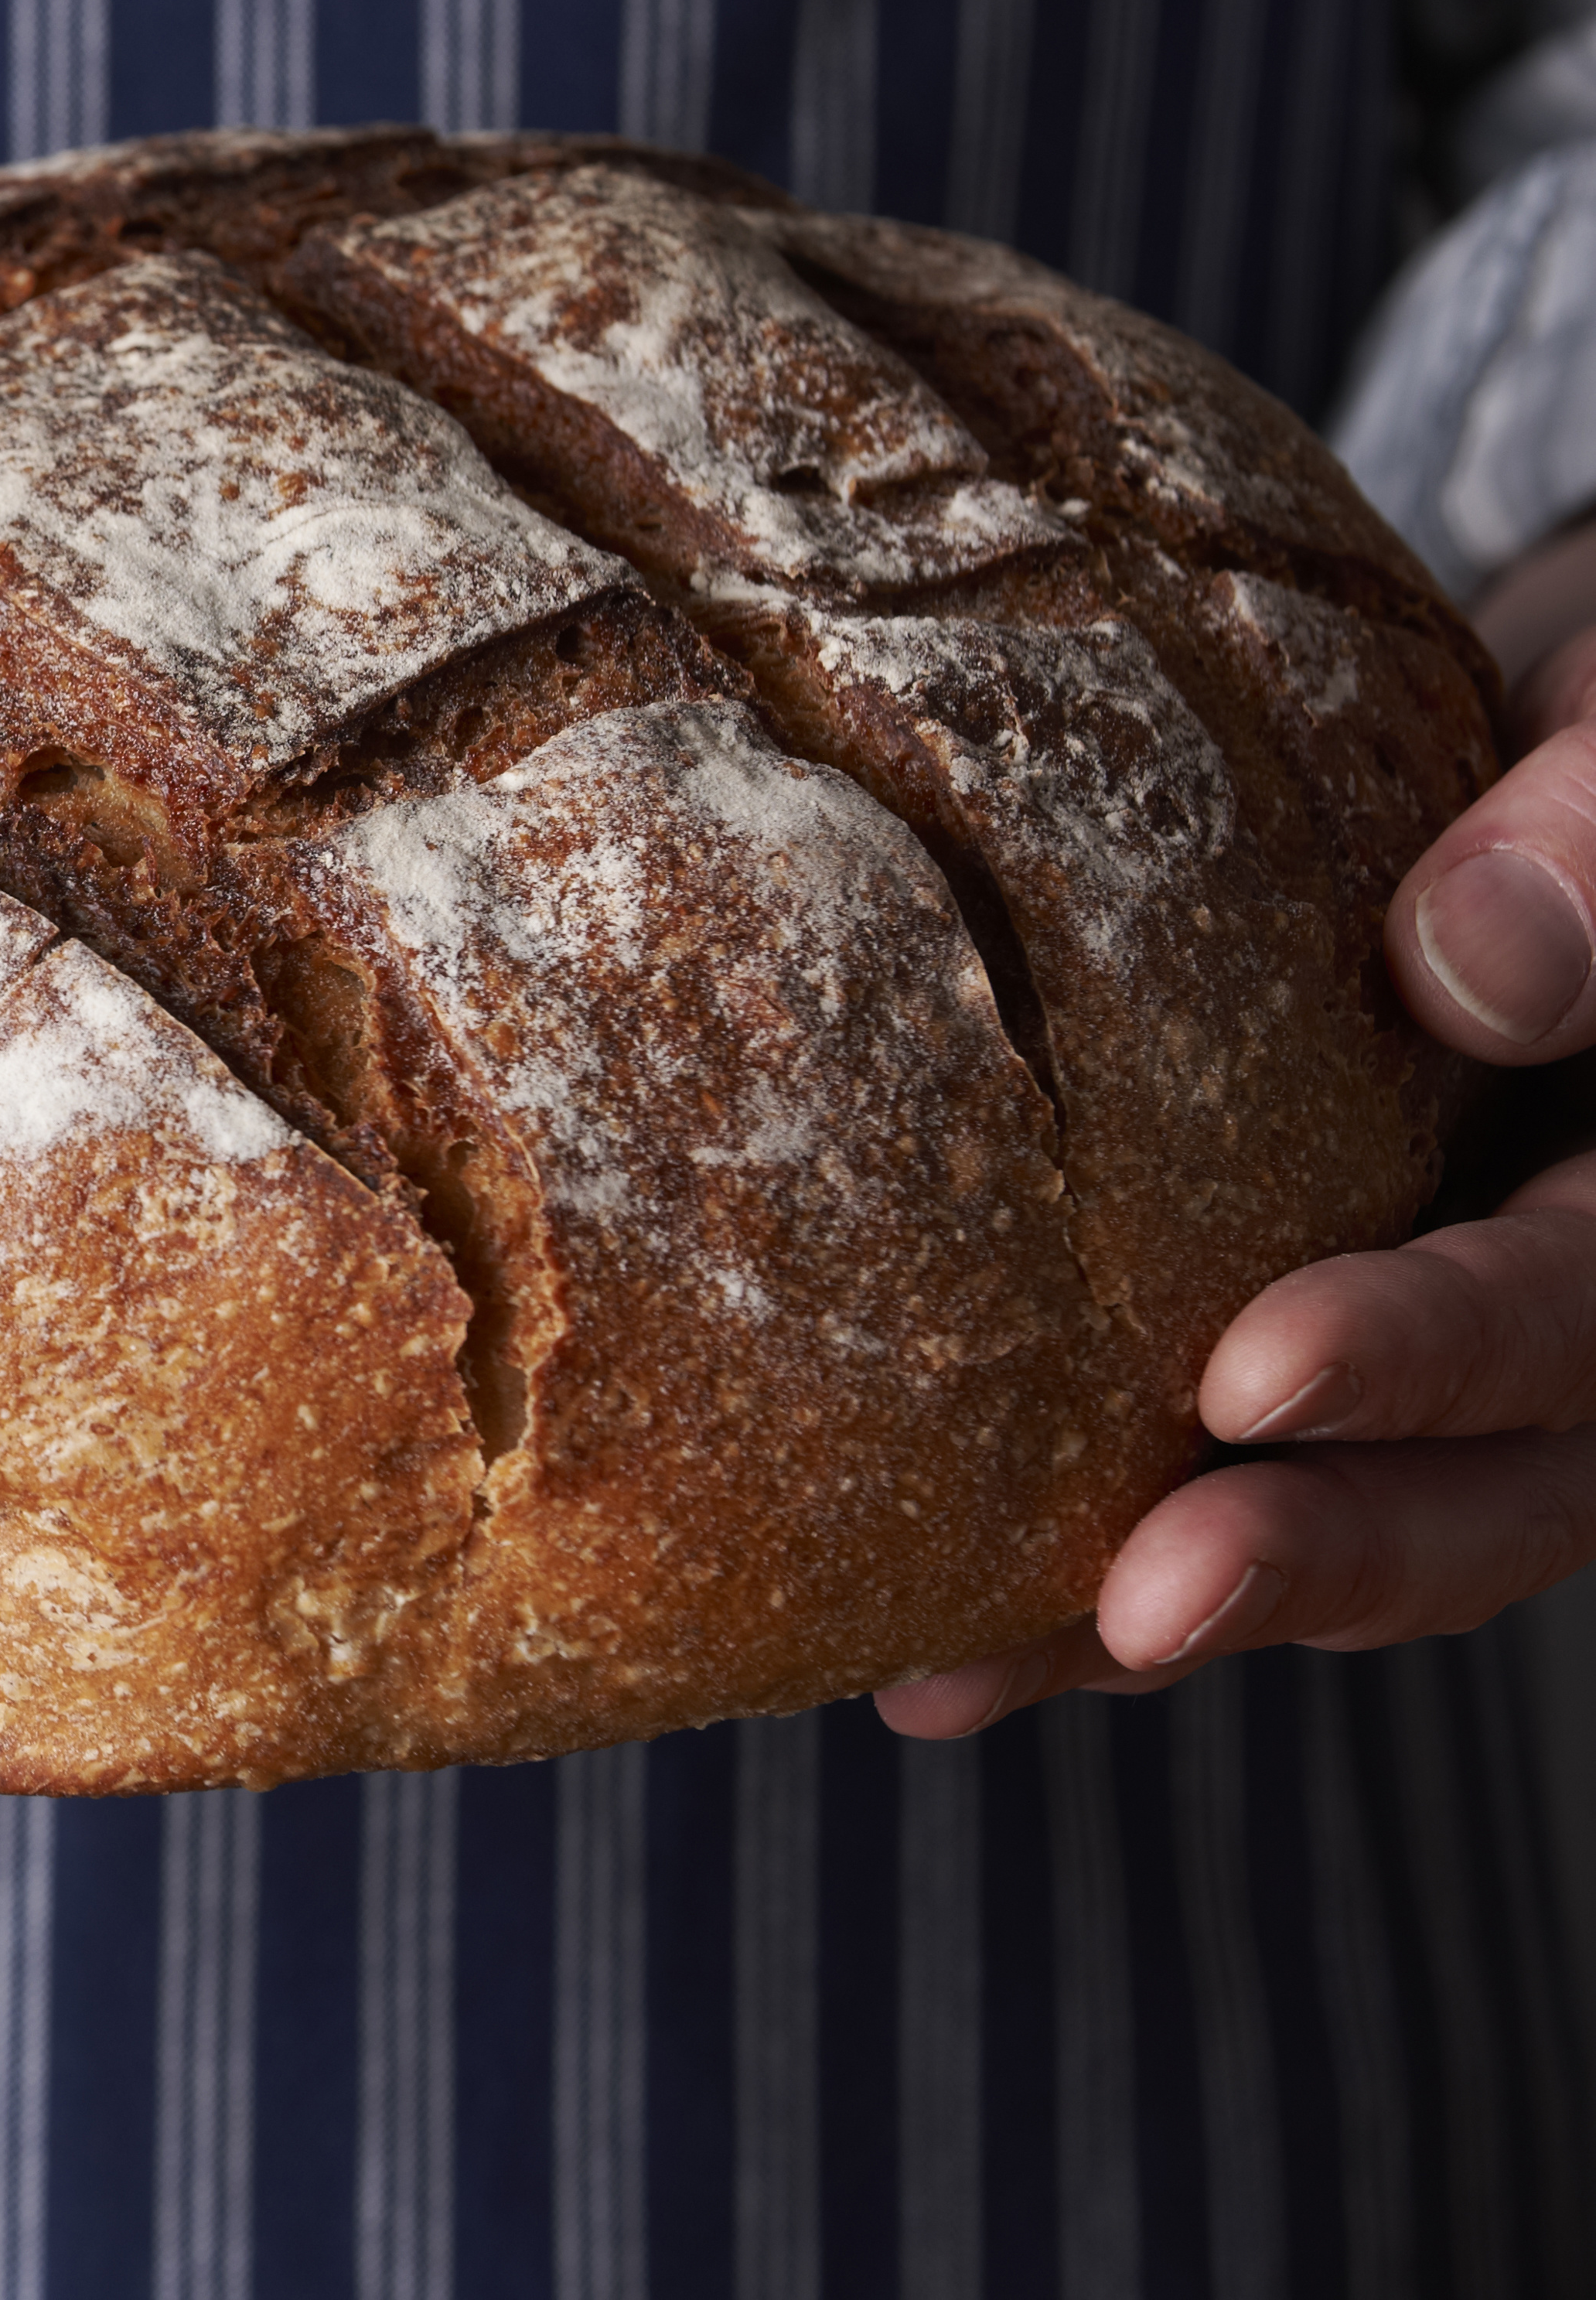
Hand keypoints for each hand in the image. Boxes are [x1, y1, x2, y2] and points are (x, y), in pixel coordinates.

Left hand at [882, 521, 1595, 1737]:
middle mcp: (1585, 1312)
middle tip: (1132, 1609)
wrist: (1534, 761)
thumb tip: (1461, 967)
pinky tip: (912, 1644)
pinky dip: (1074, 1569)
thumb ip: (1594, 846)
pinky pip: (1219, 1483)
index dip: (1433, 1353)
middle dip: (1309, 1554)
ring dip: (1149, 1617)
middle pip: (1489, 1491)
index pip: (1576, 1305)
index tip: (1252, 1372)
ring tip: (948, 1679)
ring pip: (1346, 1529)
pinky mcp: (1313, 1359)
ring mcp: (1459, 1363)